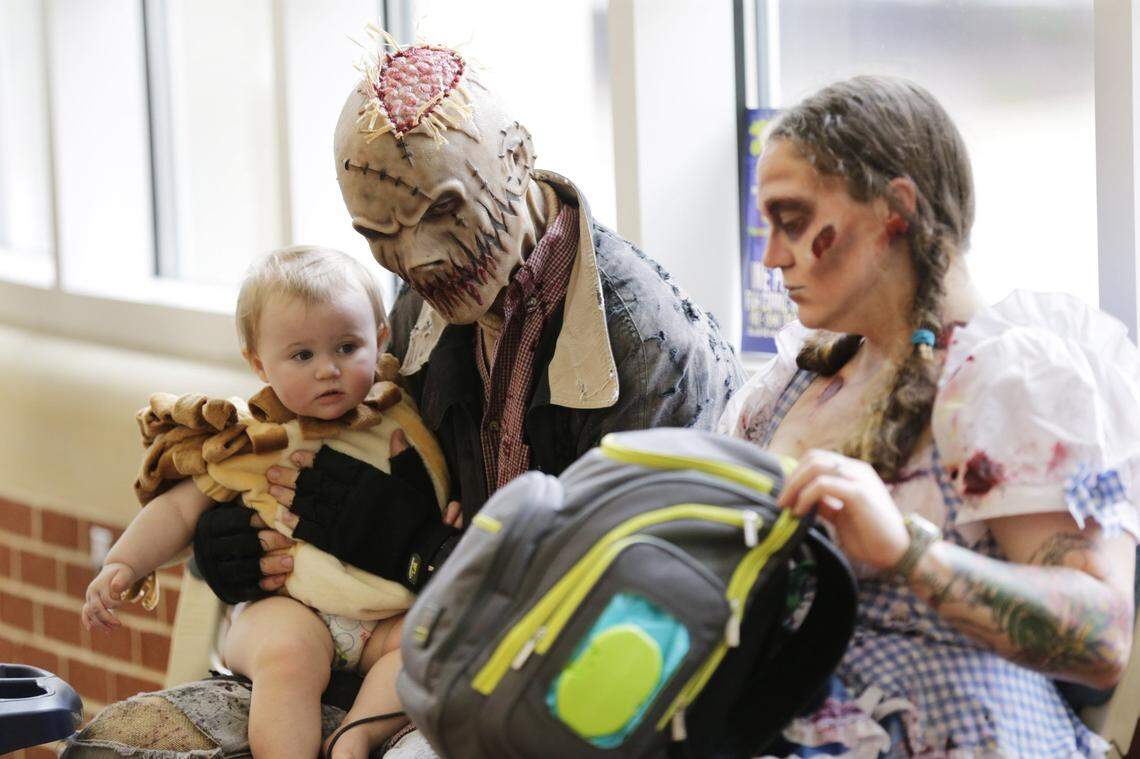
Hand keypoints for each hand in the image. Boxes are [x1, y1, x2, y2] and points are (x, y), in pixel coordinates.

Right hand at [83, 562, 134, 631]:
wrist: (115, 569)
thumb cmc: (123, 572)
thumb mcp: (125, 574)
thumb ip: (121, 581)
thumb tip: (115, 589)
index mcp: (98, 586)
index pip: (106, 600)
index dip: (117, 604)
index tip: (126, 602)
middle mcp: (91, 592)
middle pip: (96, 609)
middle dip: (107, 619)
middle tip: (119, 625)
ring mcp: (90, 597)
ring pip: (91, 614)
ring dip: (100, 623)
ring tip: (111, 630)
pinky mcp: (90, 601)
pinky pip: (86, 613)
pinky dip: (88, 620)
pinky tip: (90, 628)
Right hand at [192, 497, 294, 604]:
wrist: (210, 554)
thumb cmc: (231, 523)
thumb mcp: (232, 507)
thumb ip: (248, 499)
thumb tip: (274, 480)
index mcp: (211, 525)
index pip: (238, 521)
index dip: (261, 520)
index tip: (283, 518)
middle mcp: (208, 549)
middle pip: (243, 545)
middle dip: (270, 542)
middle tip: (292, 540)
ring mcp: (214, 571)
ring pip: (244, 569)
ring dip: (270, 565)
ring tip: (290, 561)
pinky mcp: (224, 590)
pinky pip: (246, 589)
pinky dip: (265, 585)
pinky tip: (281, 579)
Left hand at [265, 429, 459, 589]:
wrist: (418, 552)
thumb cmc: (418, 515)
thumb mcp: (415, 480)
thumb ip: (403, 457)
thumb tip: (396, 432)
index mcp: (368, 481)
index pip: (335, 466)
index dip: (314, 460)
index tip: (296, 455)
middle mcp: (351, 498)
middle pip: (315, 484)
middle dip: (292, 477)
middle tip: (271, 472)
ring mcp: (342, 521)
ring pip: (309, 505)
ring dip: (288, 497)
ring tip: (271, 490)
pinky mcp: (339, 543)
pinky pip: (312, 531)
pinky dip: (296, 524)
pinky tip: (282, 518)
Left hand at [777, 449, 909, 571]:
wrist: (898, 552)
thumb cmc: (871, 536)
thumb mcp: (840, 515)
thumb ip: (824, 503)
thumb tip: (798, 499)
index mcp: (852, 471)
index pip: (816, 459)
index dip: (795, 474)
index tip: (784, 496)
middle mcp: (855, 469)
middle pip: (812, 458)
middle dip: (791, 479)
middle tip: (781, 502)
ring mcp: (858, 478)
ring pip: (815, 467)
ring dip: (794, 486)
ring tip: (787, 507)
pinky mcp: (859, 493)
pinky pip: (823, 484)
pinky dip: (805, 496)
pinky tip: (801, 512)